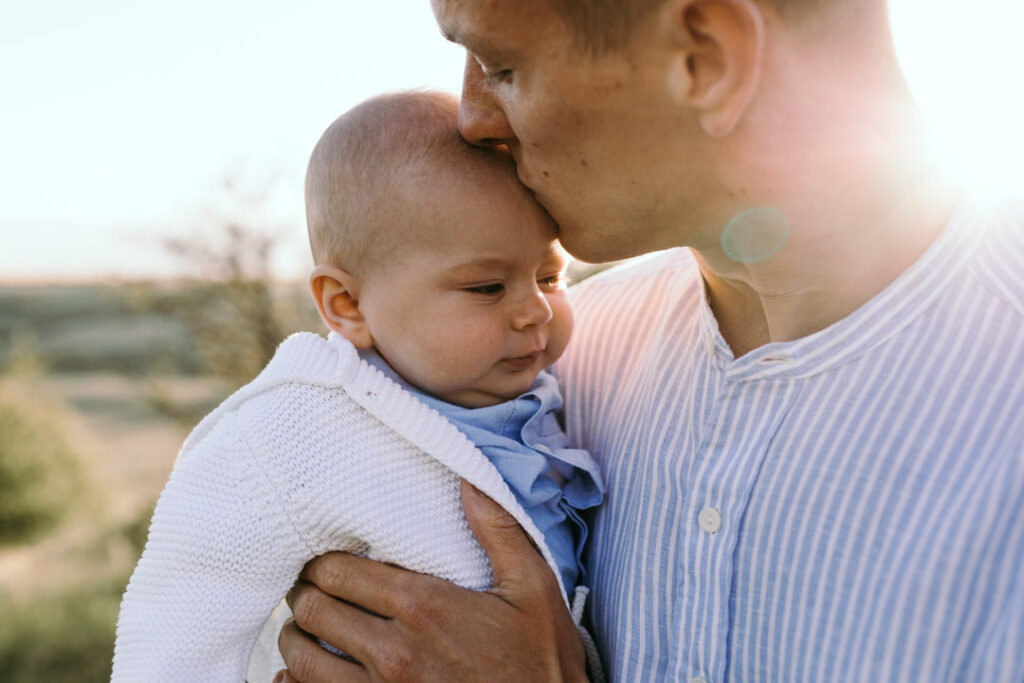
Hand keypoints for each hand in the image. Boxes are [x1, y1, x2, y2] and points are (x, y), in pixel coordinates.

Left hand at [275, 479, 586, 681]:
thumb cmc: (542, 663)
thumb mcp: (534, 589)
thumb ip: (498, 530)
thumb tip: (469, 479)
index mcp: (423, 607)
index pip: (338, 571)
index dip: (324, 562)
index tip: (327, 560)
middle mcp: (393, 652)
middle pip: (313, 610)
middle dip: (308, 594)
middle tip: (313, 588)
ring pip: (301, 660)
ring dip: (297, 638)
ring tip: (308, 627)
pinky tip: (301, 675)